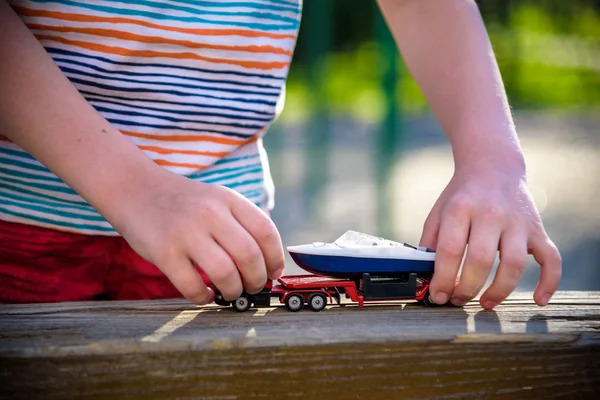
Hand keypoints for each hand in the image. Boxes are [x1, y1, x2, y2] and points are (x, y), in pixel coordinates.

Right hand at [112, 171, 284, 304]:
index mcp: (228, 199)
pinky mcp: (164, 252)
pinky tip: (205, 294)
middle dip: (257, 280)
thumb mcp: (217, 199)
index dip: (275, 259)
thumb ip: (242, 223)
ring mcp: (186, 232)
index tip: (273, 273)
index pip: (266, 232)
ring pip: (225, 274)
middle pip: (250, 256)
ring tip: (231, 292)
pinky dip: (204, 297)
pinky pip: (192, 286)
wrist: (136, 189)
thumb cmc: (184, 203)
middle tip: (252, 288)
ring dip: (234, 291)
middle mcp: (210, 213)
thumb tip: (268, 264)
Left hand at [419, 158, 561, 308]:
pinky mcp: (537, 229)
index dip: (443, 278)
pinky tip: (538, 300)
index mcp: (461, 208)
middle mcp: (491, 214)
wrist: (493, 166)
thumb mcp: (438, 212)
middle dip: (467, 288)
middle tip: (457, 300)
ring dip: (499, 290)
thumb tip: (425, 277)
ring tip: (485, 303)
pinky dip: (549, 282)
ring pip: (513, 263)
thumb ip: (429, 242)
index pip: (451, 250)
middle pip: (480, 259)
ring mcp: (517, 222)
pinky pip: (551, 258)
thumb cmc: (462, 195)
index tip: (438, 295)